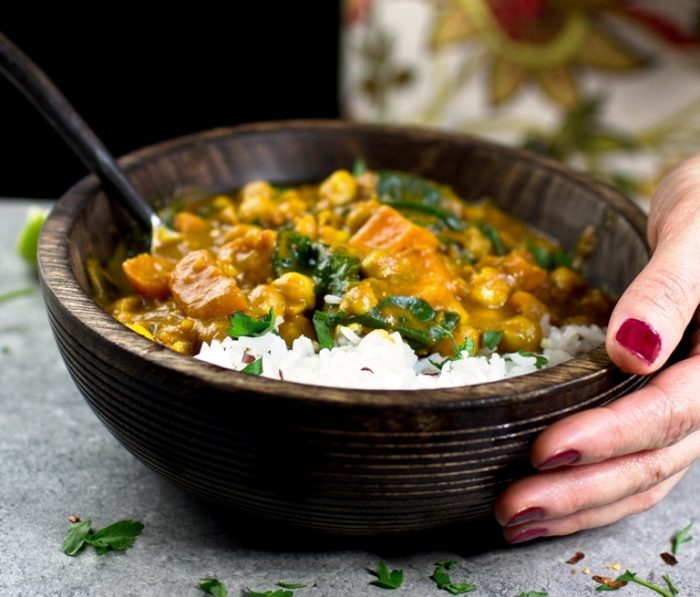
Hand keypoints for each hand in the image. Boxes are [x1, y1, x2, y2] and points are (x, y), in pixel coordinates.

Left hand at [494, 155, 699, 543]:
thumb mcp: (696, 235)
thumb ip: (669, 290)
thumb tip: (631, 350)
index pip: (672, 412)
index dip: (609, 437)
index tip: (546, 451)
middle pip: (653, 459)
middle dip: (581, 489)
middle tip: (513, 509)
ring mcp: (691, 409)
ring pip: (645, 475)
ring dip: (581, 505)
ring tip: (518, 521)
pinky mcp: (664, 409)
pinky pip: (638, 462)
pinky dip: (594, 489)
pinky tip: (551, 505)